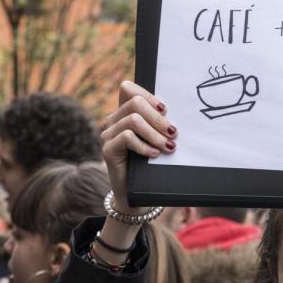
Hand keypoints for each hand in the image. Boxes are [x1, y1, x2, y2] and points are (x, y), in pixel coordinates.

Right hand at [99, 81, 176, 212]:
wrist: (137, 194)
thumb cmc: (151, 165)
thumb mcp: (156, 139)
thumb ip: (159, 124)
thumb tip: (175, 114)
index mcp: (124, 114)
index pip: (128, 88)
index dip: (148, 95)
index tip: (166, 110)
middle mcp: (112, 121)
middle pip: (135, 103)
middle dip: (158, 118)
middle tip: (174, 133)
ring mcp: (107, 135)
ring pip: (133, 120)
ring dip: (155, 134)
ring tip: (168, 147)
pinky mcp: (107, 150)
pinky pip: (127, 138)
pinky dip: (145, 146)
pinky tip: (155, 154)